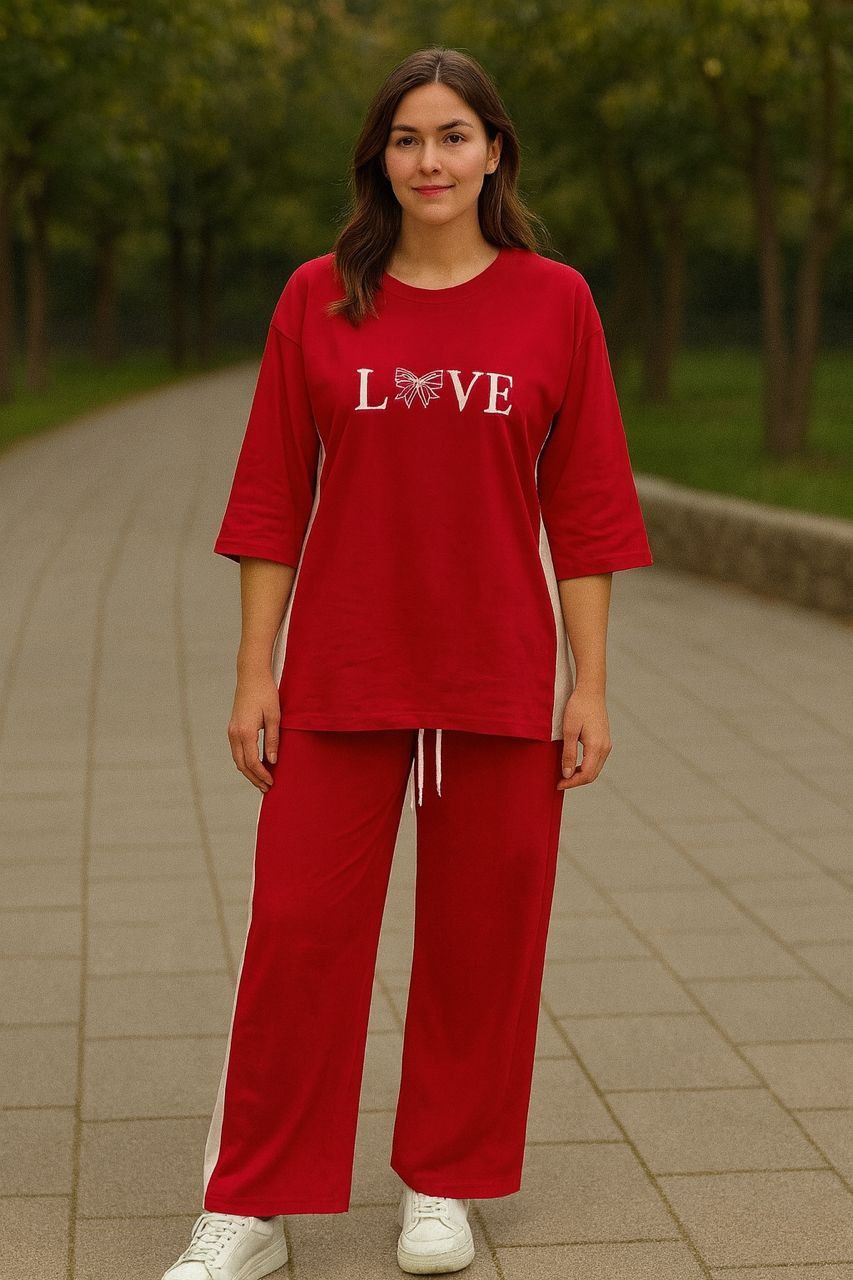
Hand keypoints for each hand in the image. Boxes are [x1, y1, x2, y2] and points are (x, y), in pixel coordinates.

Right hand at [227, 668, 280, 791]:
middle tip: (266, 788)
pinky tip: (255, 765)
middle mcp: (234, 734)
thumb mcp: (274, 716)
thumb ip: (273, 740)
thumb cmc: (266, 693)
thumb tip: (272, 761)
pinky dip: (245, 762)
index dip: (261, 774)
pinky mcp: (233, 728)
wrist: (251, 676)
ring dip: (249, 772)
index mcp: (245, 732)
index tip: (272, 783)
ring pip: (237, 759)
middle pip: (242, 764)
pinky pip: (237, 751)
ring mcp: (231, 731)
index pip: (251, 761)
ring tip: (262, 781)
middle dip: (254, 778)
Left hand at [558, 687, 611, 789]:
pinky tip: (573, 764)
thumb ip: (568, 754)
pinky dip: (586, 767)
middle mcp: (605, 748)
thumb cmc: (578, 707)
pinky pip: (596, 760)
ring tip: (564, 775)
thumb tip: (567, 774)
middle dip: (576, 781)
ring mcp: (606, 744)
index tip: (558, 784)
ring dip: (581, 775)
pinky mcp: (604, 740)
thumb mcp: (569, 731)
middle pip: (592, 775)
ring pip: (595, 769)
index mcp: (596, 747)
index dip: (571, 783)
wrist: (591, 691)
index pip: (586, 774)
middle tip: (559, 782)